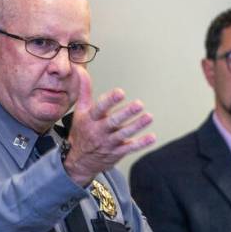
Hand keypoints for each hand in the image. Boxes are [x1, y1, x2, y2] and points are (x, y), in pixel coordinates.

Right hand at [62, 69, 155, 185]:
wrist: (79, 161)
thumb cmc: (82, 131)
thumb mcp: (80, 110)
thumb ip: (84, 90)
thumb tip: (80, 70)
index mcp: (90, 118)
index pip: (99, 108)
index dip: (110, 100)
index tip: (120, 92)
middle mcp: (99, 130)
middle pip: (113, 121)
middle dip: (126, 113)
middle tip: (139, 104)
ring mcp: (108, 142)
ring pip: (124, 134)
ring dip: (137, 126)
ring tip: (148, 117)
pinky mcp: (117, 152)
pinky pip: (130, 148)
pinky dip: (141, 143)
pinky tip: (151, 137)